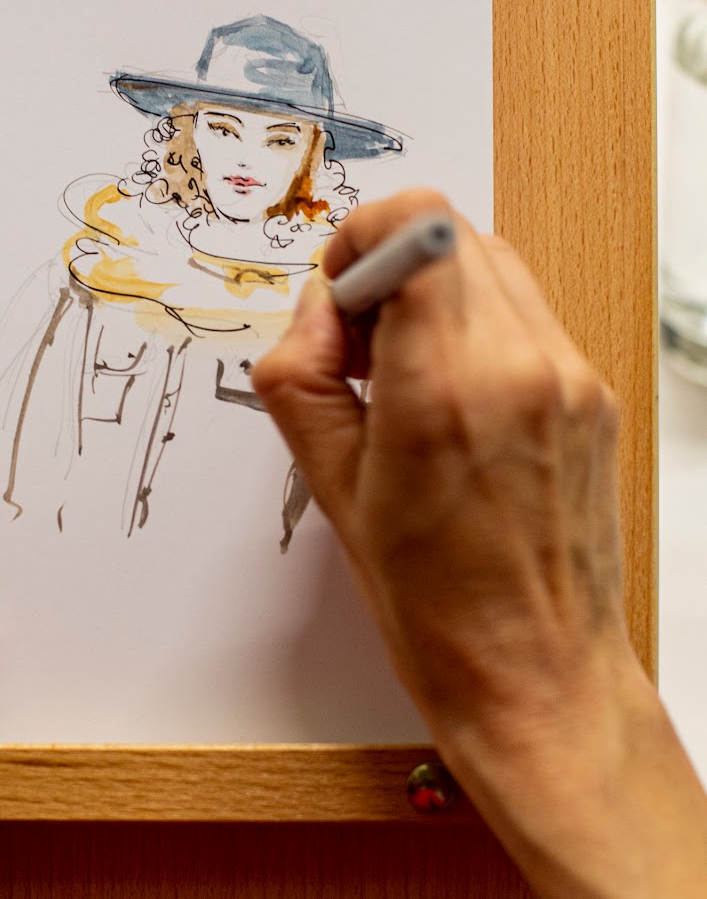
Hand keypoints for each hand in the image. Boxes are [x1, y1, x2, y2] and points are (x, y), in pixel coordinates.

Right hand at [253, 190, 645, 818]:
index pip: (418, 225)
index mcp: (445, 393)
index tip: (341, 294)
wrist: (537, 673)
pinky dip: (479, 331)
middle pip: (453, 232)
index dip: (363, 239)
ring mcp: (571, 379)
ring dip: (437, 295)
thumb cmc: (437, 607)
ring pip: (493, 265)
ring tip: (409, 380)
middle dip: (392, 269)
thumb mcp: (333, 491)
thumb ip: (303, 378)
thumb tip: (316, 314)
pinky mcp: (595, 394)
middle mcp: (522, 369)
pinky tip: (455, 406)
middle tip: (363, 350)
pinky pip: (527, 316)